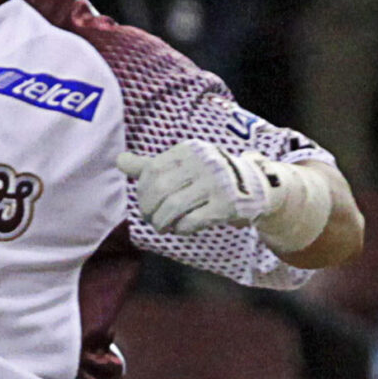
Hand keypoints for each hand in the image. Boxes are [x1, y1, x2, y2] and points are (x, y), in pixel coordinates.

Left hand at [116, 141, 277, 235]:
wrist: (258, 185)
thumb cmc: (210, 175)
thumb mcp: (183, 163)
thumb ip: (151, 164)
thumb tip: (119, 160)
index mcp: (189, 150)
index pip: (152, 171)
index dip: (142, 192)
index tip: (145, 204)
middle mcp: (203, 163)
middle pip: (159, 190)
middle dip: (148, 209)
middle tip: (151, 219)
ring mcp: (217, 183)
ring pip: (173, 207)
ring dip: (161, 222)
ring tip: (162, 227)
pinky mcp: (227, 205)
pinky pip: (192, 221)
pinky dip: (181, 229)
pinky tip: (181, 229)